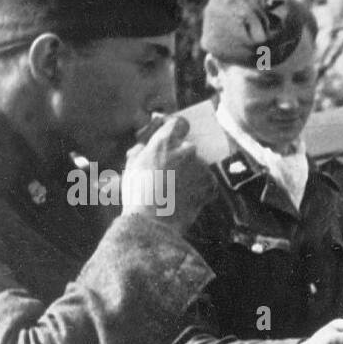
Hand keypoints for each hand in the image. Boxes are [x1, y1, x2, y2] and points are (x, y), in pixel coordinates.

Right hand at [121, 114, 213, 233]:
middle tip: (169, 173)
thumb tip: (146, 143)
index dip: (176, 128)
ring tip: (174, 191)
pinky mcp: (211, 184)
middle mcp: (187, 150)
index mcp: (165, 142)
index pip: (178, 123)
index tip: (173, 133)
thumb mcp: (131, 165)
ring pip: (197, 165)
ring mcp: (202, 167)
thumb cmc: (137, 193)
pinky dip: (199, 188)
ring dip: (190, 174)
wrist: (153, 220)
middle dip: (181, 157)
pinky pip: (207, 182)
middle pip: (188, 147)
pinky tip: (185, 198)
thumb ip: (142, 148)